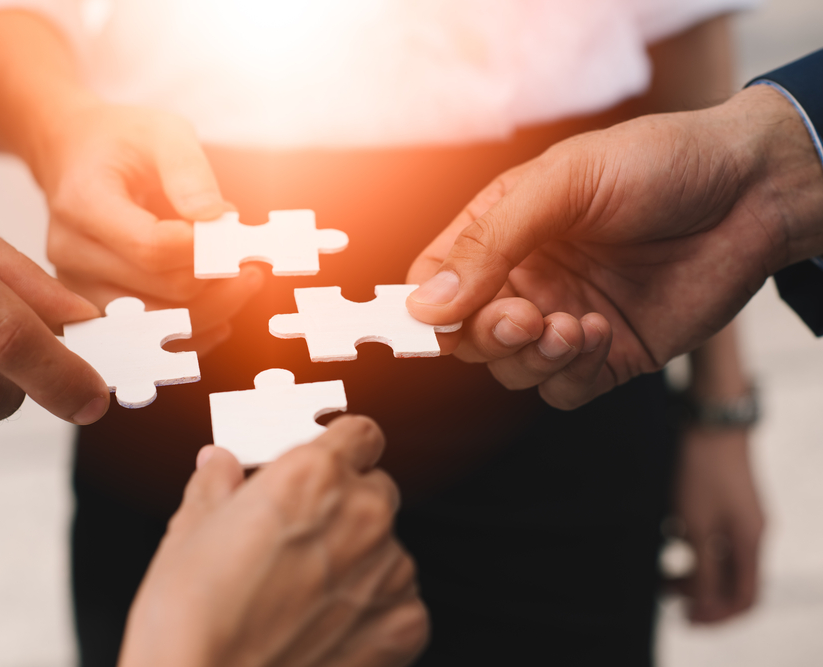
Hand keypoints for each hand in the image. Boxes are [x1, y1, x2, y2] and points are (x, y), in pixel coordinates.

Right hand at [33, 102, 264, 352]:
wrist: (73, 156)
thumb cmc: (122, 143)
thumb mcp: (163, 132)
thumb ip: (190, 172)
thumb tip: (216, 219)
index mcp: (82, 203)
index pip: (152, 248)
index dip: (205, 250)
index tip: (237, 234)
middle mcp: (71, 252)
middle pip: (163, 293)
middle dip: (219, 279)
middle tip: (249, 258)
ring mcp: (76, 287)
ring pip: (159, 325)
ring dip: (212, 308)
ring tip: (239, 280)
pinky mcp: (91, 309)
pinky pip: (148, 340)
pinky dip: (192, 332)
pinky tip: (221, 312)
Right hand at [119, 416, 428, 666]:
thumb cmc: (193, 622)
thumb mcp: (189, 533)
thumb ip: (216, 485)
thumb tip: (219, 467)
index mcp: (312, 476)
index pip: (359, 433)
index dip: (340, 447)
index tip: (326, 462)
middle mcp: (361, 515)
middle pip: (376, 488)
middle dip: (345, 505)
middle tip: (299, 537)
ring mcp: (387, 572)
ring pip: (388, 547)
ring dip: (360, 559)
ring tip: (305, 590)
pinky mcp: (403, 625)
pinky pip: (401, 600)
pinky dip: (373, 609)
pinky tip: (327, 624)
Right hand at [406, 85, 822, 407]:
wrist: (755, 190)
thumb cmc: (657, 164)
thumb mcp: (562, 183)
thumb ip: (489, 242)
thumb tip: (424, 306)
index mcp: (501, 233)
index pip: (434, 283)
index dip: (425, 309)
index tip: (434, 321)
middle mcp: (526, 279)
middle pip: (466, 336)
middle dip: (486, 335)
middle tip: (523, 317)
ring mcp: (565, 318)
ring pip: (511, 369)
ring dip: (531, 356)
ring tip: (573, 325)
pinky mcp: (609, 355)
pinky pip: (563, 389)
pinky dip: (571, 373)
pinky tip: (601, 332)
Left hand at [672, 427, 764, 622]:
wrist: (710, 418)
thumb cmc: (701, 471)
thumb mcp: (695, 526)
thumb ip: (701, 569)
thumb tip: (702, 605)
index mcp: (750, 543)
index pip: (745, 598)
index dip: (718, 616)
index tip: (687, 620)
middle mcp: (751, 531)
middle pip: (732, 580)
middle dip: (700, 595)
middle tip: (664, 595)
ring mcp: (740, 514)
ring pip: (719, 558)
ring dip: (692, 570)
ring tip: (659, 572)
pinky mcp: (726, 498)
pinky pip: (712, 535)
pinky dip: (691, 546)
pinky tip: (665, 539)